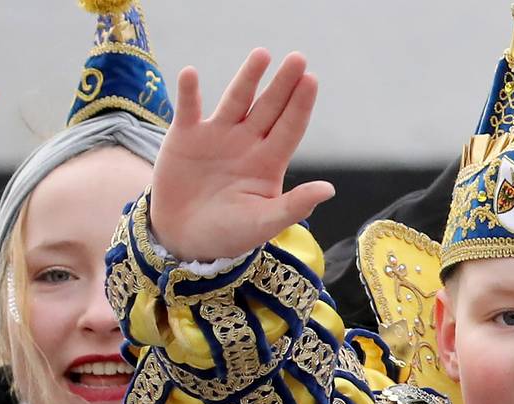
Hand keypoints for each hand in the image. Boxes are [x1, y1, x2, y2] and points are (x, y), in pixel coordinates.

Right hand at [147, 50, 336, 262]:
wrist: (184, 237)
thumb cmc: (229, 233)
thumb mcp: (263, 223)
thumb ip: (294, 205)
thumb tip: (328, 189)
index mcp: (269, 162)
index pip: (290, 127)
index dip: (300, 104)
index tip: (312, 80)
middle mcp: (247, 142)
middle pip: (269, 107)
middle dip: (283, 84)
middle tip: (298, 59)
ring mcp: (217, 135)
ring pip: (236, 100)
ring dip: (248, 77)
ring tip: (262, 55)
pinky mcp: (185, 136)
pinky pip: (188, 108)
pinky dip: (189, 92)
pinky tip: (190, 74)